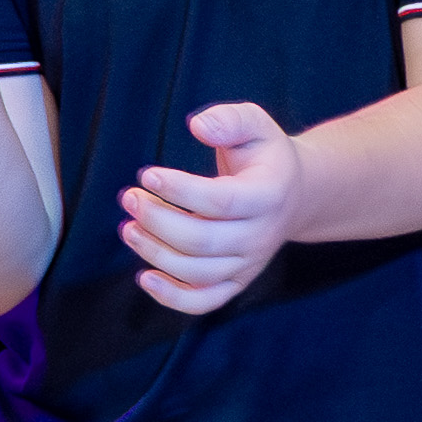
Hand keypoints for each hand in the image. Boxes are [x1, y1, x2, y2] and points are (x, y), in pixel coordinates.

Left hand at [119, 101, 301, 311]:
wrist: (294, 194)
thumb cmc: (264, 156)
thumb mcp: (256, 124)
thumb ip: (229, 119)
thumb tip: (198, 125)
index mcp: (268, 195)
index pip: (220, 201)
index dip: (179, 190)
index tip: (146, 175)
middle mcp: (261, 235)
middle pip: (202, 241)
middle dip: (157, 221)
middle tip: (129, 198)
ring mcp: (249, 263)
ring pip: (198, 272)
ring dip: (155, 253)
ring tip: (128, 227)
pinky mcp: (237, 281)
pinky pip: (205, 301)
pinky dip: (172, 298)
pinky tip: (144, 277)